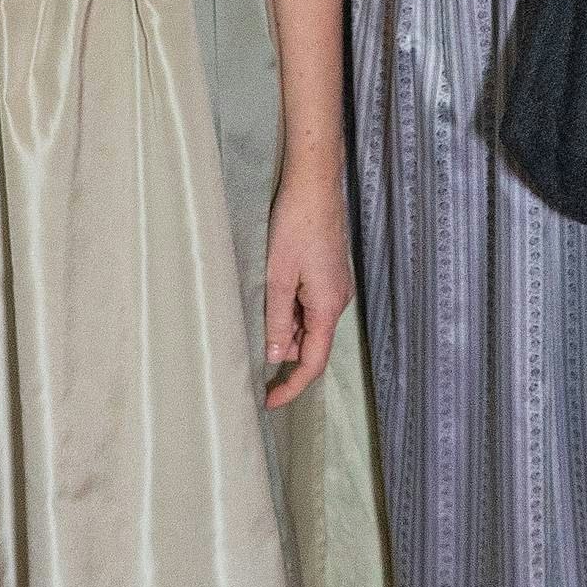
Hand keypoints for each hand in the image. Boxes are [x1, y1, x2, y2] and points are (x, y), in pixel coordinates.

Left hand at [262, 171, 350, 408]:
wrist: (315, 184)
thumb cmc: (295, 226)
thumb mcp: (278, 276)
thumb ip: (276, 318)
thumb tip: (273, 355)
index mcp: (327, 307)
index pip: (312, 362)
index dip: (291, 387)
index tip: (268, 402)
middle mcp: (337, 302)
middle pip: (311, 343)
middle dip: (282, 350)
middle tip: (249, 344)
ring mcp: (336, 287)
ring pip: (309, 324)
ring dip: (285, 327)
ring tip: (258, 309)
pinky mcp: (330, 274)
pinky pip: (311, 306)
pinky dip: (291, 311)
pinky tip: (273, 295)